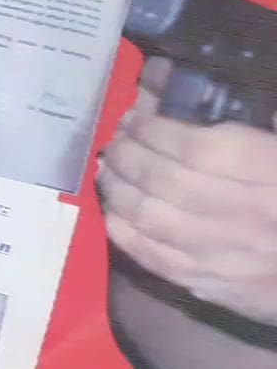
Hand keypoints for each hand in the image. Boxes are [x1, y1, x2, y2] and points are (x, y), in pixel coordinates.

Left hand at [98, 57, 276, 326]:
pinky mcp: (216, 286)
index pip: (198, 148)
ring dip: (118, 188)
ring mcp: (229, 256)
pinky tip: (115, 210)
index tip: (136, 115)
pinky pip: (154, 258)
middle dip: (129, 154)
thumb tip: (181, 81)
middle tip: (114, 139)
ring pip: (151, 218)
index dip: (157, 128)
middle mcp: (249, 216)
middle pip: (166, 180)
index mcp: (274, 174)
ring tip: (108, 168)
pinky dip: (124, 231)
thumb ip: (263, 119)